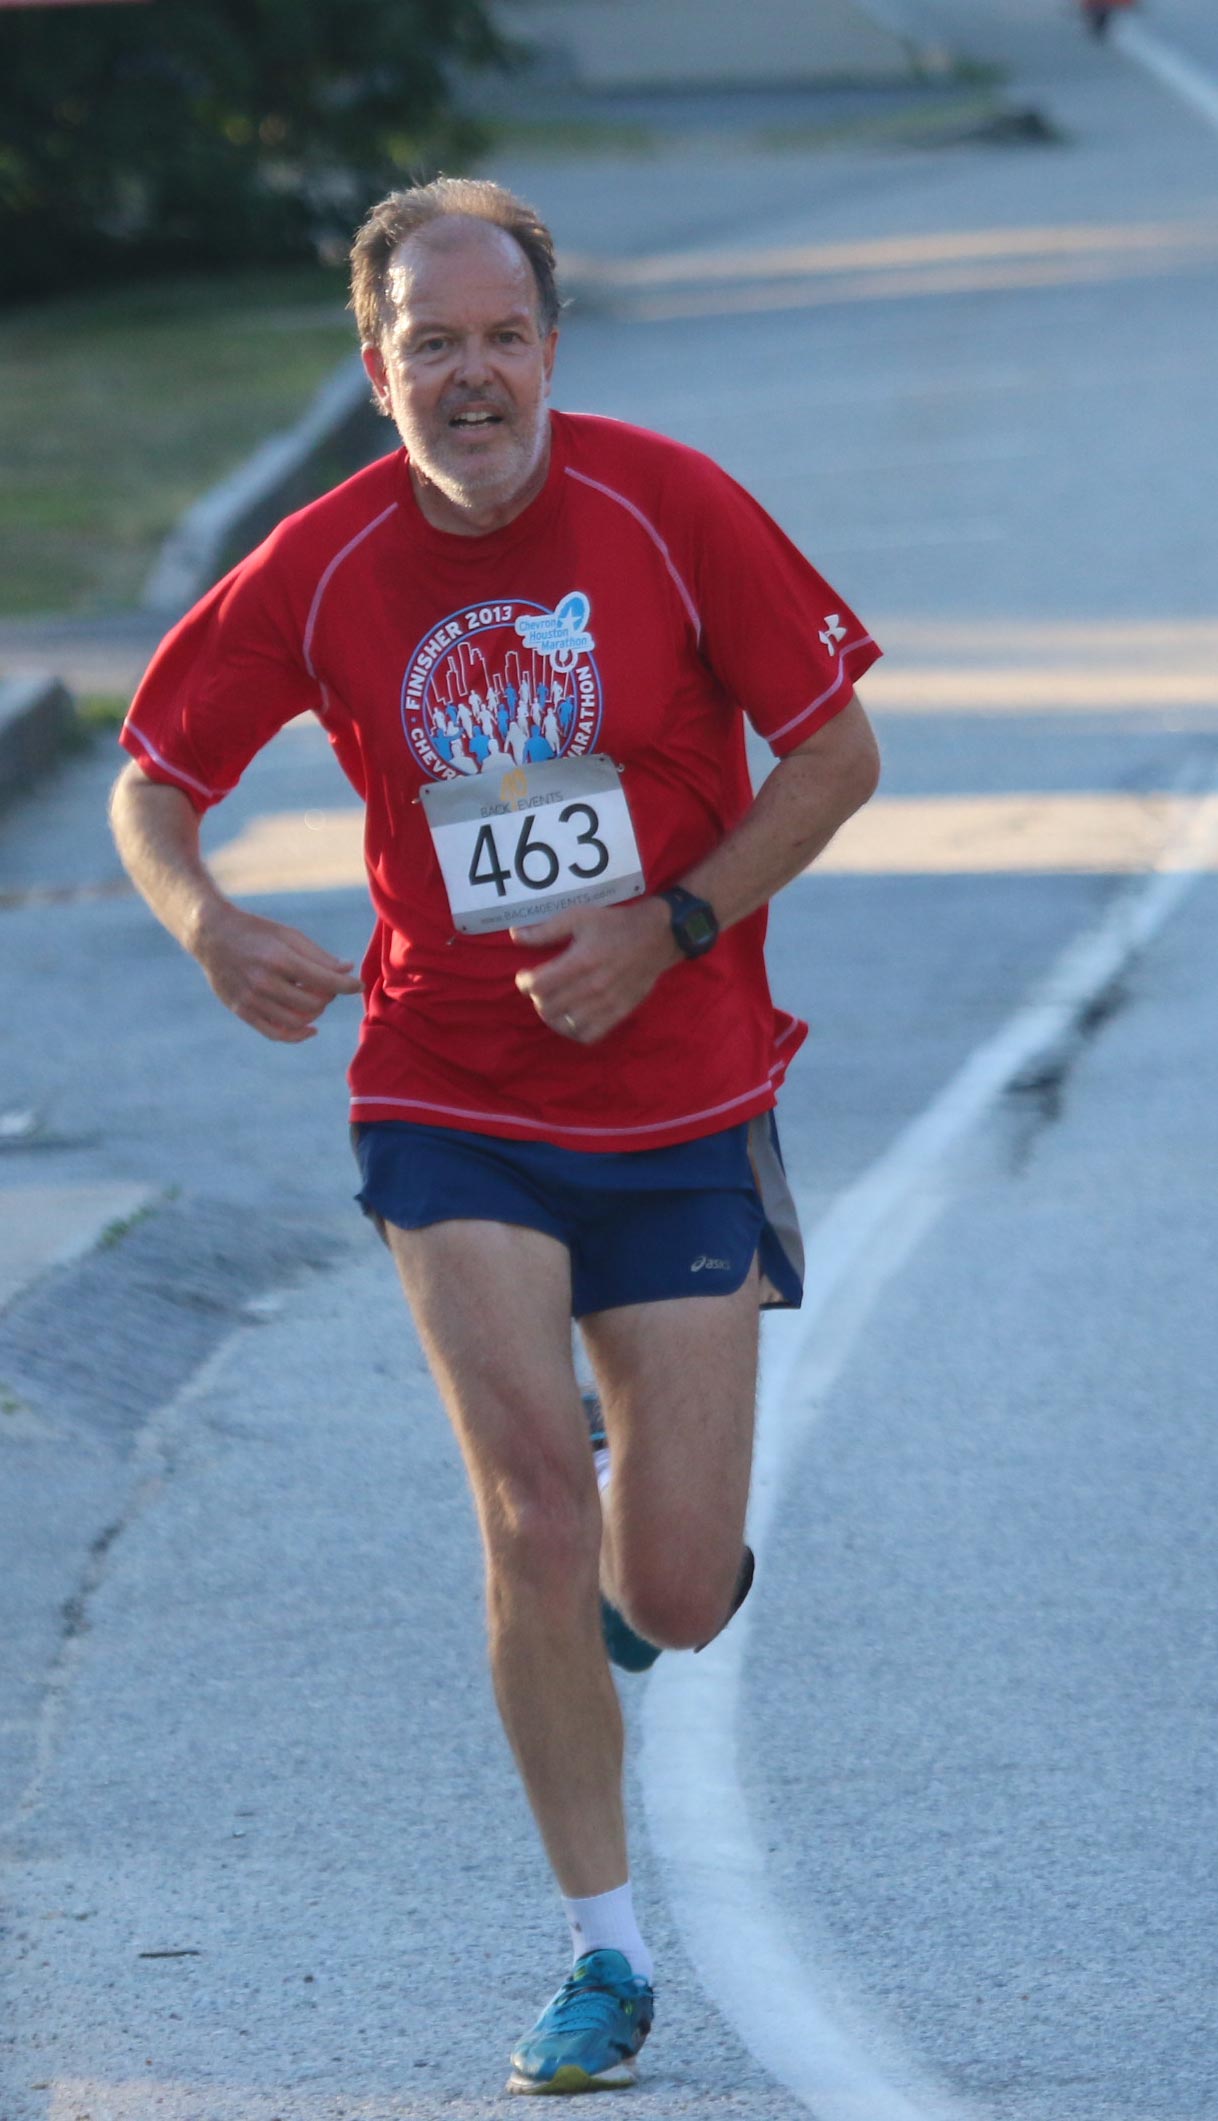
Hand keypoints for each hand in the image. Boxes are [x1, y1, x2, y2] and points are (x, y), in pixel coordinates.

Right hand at [194, 902, 361, 1042]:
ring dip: (315, 1013)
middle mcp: (264, 982)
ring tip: (315, 999)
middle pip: (314, 1004)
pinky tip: (310, 1028)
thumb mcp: (288, 935)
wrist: (212, 935)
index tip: (358, 985)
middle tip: (328, 985)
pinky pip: (275, 1033)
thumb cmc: (256, 932)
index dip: (347, 985)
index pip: (325, 981)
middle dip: (328, 996)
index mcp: (279, 958)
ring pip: (297, 1021)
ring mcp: (251, 999)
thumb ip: (319, 956)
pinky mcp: (242, 1010)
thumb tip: (347, 970)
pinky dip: (297, 1035)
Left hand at [512, 898, 675, 1043]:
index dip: (524, 983)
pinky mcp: (619, 1013)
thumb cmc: (614, 924)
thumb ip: (545, 930)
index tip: (526, 976)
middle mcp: (592, 986)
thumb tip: (514, 936)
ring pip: (565, 1024)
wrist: (656, 936)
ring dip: (552, 1015)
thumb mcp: (579, 917)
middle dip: (537, 998)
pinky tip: (571, 1017)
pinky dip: (573, 1030)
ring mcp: (607, 1003)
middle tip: (542, 988)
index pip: (538, 986)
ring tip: (554, 1002)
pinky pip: (588, 1035)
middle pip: (547, 1007)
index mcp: (580, 960)